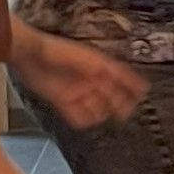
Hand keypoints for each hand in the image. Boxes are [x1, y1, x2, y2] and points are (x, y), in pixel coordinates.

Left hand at [12, 26, 148, 130]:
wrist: (29, 54)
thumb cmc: (59, 52)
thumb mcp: (87, 59)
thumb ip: (105, 69)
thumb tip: (122, 78)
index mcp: (98, 67)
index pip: (121, 77)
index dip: (132, 84)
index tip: (144, 93)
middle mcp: (90, 80)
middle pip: (110, 95)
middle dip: (120, 104)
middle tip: (126, 113)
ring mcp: (76, 91)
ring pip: (96, 107)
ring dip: (101, 113)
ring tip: (107, 116)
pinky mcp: (62, 101)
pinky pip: (77, 115)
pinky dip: (82, 120)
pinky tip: (87, 122)